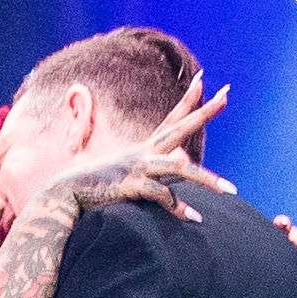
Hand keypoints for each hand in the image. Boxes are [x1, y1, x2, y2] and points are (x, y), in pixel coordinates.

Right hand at [50, 73, 236, 225]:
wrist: (65, 194)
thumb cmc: (93, 186)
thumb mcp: (124, 174)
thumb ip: (148, 171)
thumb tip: (170, 167)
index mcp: (144, 147)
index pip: (172, 118)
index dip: (189, 99)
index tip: (204, 79)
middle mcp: (146, 152)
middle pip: (181, 127)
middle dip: (205, 111)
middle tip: (226, 94)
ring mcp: (140, 167)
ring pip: (181, 169)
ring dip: (208, 179)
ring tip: (231, 190)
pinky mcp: (133, 185)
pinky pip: (163, 196)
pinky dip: (179, 207)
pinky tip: (194, 217)